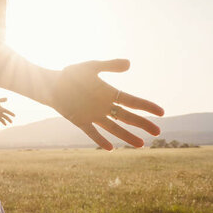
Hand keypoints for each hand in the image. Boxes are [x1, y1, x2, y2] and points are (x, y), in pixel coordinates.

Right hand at [0, 98, 14, 129]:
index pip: (8, 112)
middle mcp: (1, 114)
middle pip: (6, 117)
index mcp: (2, 109)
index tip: (14, 115)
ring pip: (2, 121)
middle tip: (11, 122)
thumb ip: (2, 100)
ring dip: (4, 122)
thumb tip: (7, 98)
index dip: (11, 114)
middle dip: (9, 120)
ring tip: (5, 124)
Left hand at [49, 59, 163, 150]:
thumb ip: (109, 65)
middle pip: (127, 117)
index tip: (161, 112)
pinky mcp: (81, 121)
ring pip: (114, 128)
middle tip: (158, 132)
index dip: (147, 107)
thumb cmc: (70, 74)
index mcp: (109, 93)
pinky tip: (111, 148)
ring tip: (141, 145)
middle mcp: (104, 106)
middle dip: (143, 124)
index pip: (132, 101)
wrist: (50, 84)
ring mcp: (93, 115)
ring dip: (127, 136)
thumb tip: (129, 64)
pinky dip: (101, 140)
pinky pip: (93, 133)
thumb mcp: (91, 67)